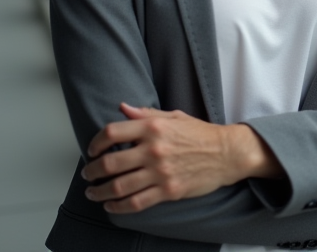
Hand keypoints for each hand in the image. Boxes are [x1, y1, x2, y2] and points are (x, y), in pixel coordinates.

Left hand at [81, 103, 283, 213]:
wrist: (228, 153)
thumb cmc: (202, 134)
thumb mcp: (174, 116)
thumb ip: (146, 113)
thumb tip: (122, 108)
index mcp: (154, 127)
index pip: (112, 133)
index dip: (95, 143)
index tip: (92, 150)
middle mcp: (154, 149)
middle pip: (110, 162)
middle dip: (93, 171)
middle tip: (88, 175)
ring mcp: (160, 172)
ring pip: (119, 186)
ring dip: (100, 192)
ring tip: (94, 192)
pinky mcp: (168, 191)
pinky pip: (136, 202)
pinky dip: (118, 207)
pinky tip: (112, 206)